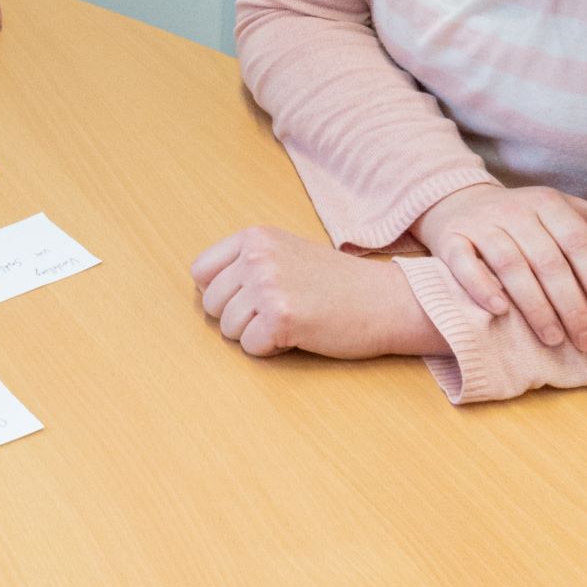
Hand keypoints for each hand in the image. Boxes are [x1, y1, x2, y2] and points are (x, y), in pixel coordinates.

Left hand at [190, 225, 444, 359]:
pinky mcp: (281, 317)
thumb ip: (247, 262)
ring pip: (228, 329)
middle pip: (211, 305)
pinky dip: (271, 349)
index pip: (201, 272)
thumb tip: (204, 290)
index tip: (247, 300)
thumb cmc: (337, 282)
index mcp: (255, 237)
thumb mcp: (286, 252)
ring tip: (290, 322)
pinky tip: (298, 335)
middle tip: (275, 313)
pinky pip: (250, 347)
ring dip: (255, 335)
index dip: (219, 293)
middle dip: (237, 318)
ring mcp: (268, 285)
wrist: (385, 300)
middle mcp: (257, 256)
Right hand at [411, 183, 586, 351]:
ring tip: (554, 339)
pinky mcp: (450, 240)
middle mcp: (513, 211)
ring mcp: (480, 225)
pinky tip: (500, 312)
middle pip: (548, 261)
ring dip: (534, 305)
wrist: (457, 202)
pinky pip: (465, 265)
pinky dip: (482, 288)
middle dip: (571, 306)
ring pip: (510, 266)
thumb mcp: (560, 209)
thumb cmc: (521, 217)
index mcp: (546, 202)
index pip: (578, 242)